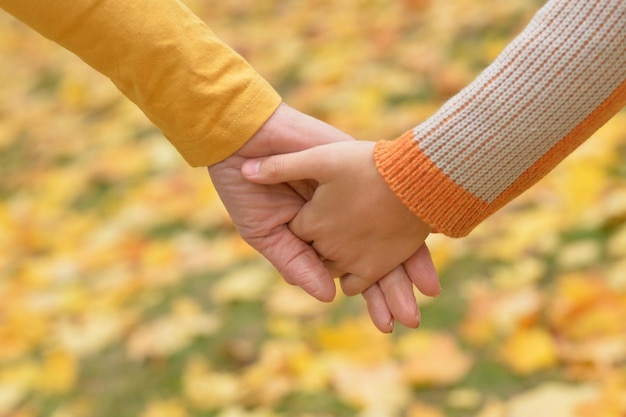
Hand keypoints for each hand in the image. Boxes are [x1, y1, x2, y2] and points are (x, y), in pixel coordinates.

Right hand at [209, 103, 438, 331]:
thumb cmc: (245, 188)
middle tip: (410, 320)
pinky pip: (386, 200)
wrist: (241, 140)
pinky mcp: (358, 172)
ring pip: (386, 233)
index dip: (370, 295)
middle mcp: (342, 218)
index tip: (387, 322)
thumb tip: (327, 297)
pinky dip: (401, 225)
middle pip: (374, 257)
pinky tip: (418, 251)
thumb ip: (296, 262)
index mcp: (318, 236)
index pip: (350, 270)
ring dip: (403, 268)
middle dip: (391, 291)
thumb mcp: (266, 233)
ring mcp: (352, 195)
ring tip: (422, 298)